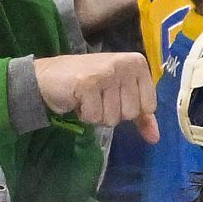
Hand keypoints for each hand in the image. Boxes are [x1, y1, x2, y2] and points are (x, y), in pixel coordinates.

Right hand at [35, 52, 158, 141]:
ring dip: (97, 114)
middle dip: (111, 112)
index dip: (129, 109)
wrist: (47, 77)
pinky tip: (77, 98)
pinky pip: (94, 116)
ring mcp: (106, 72)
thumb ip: (141, 115)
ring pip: (112, 117)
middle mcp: (124, 64)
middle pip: (130, 113)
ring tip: (87, 97)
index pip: (149, 106)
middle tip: (97, 96)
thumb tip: (155, 138)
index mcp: (137, 63)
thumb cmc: (88, 85)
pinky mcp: (88, 83)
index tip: (113, 95)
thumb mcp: (119, 96)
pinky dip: (84, 114)